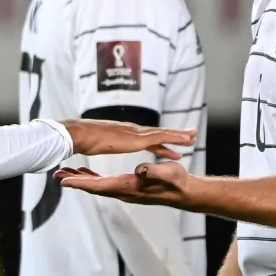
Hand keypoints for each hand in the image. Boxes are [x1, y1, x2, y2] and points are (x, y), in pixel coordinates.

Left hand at [57, 161, 191, 207]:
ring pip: (97, 186)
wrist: (184, 192)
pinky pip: (105, 183)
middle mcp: (123, 191)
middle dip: (75, 182)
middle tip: (57, 175)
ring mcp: (125, 190)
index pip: (101, 186)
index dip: (81, 184)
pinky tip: (85, 172)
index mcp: (129, 186)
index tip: (64, 182)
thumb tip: (140, 171)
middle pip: (94, 187)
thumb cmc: (177, 182)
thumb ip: (153, 172)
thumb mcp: (167, 173)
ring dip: (81, 180)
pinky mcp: (128, 186)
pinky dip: (92, 178)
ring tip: (64, 173)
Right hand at [61, 119, 194, 159]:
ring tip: (193, 138)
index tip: (171, 141)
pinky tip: (185, 142)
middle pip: (159, 132)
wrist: (82, 135)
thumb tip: (98, 145)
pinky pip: (162, 138)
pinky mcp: (138, 139)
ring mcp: (137, 133)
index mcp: (126, 132)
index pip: (147, 136)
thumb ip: (102, 143)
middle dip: (175, 134)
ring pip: (164, 133)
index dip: (161, 138)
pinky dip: (175, 138)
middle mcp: (134, 130)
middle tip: (191, 135)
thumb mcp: (98, 143)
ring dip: (180, 136)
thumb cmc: (85, 140)